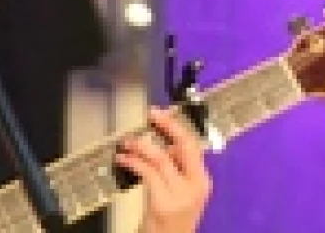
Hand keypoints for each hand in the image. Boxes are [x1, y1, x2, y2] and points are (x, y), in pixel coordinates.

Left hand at [115, 107, 211, 232]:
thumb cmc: (171, 213)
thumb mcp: (179, 187)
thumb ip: (175, 166)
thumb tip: (161, 141)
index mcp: (202, 179)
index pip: (193, 145)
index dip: (175, 126)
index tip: (159, 113)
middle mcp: (197, 185)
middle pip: (185, 146)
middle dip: (168, 126)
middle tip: (151, 114)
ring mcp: (181, 195)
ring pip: (161, 158)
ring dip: (141, 146)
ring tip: (126, 142)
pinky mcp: (164, 203)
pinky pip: (147, 173)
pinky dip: (132, 162)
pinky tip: (122, 159)